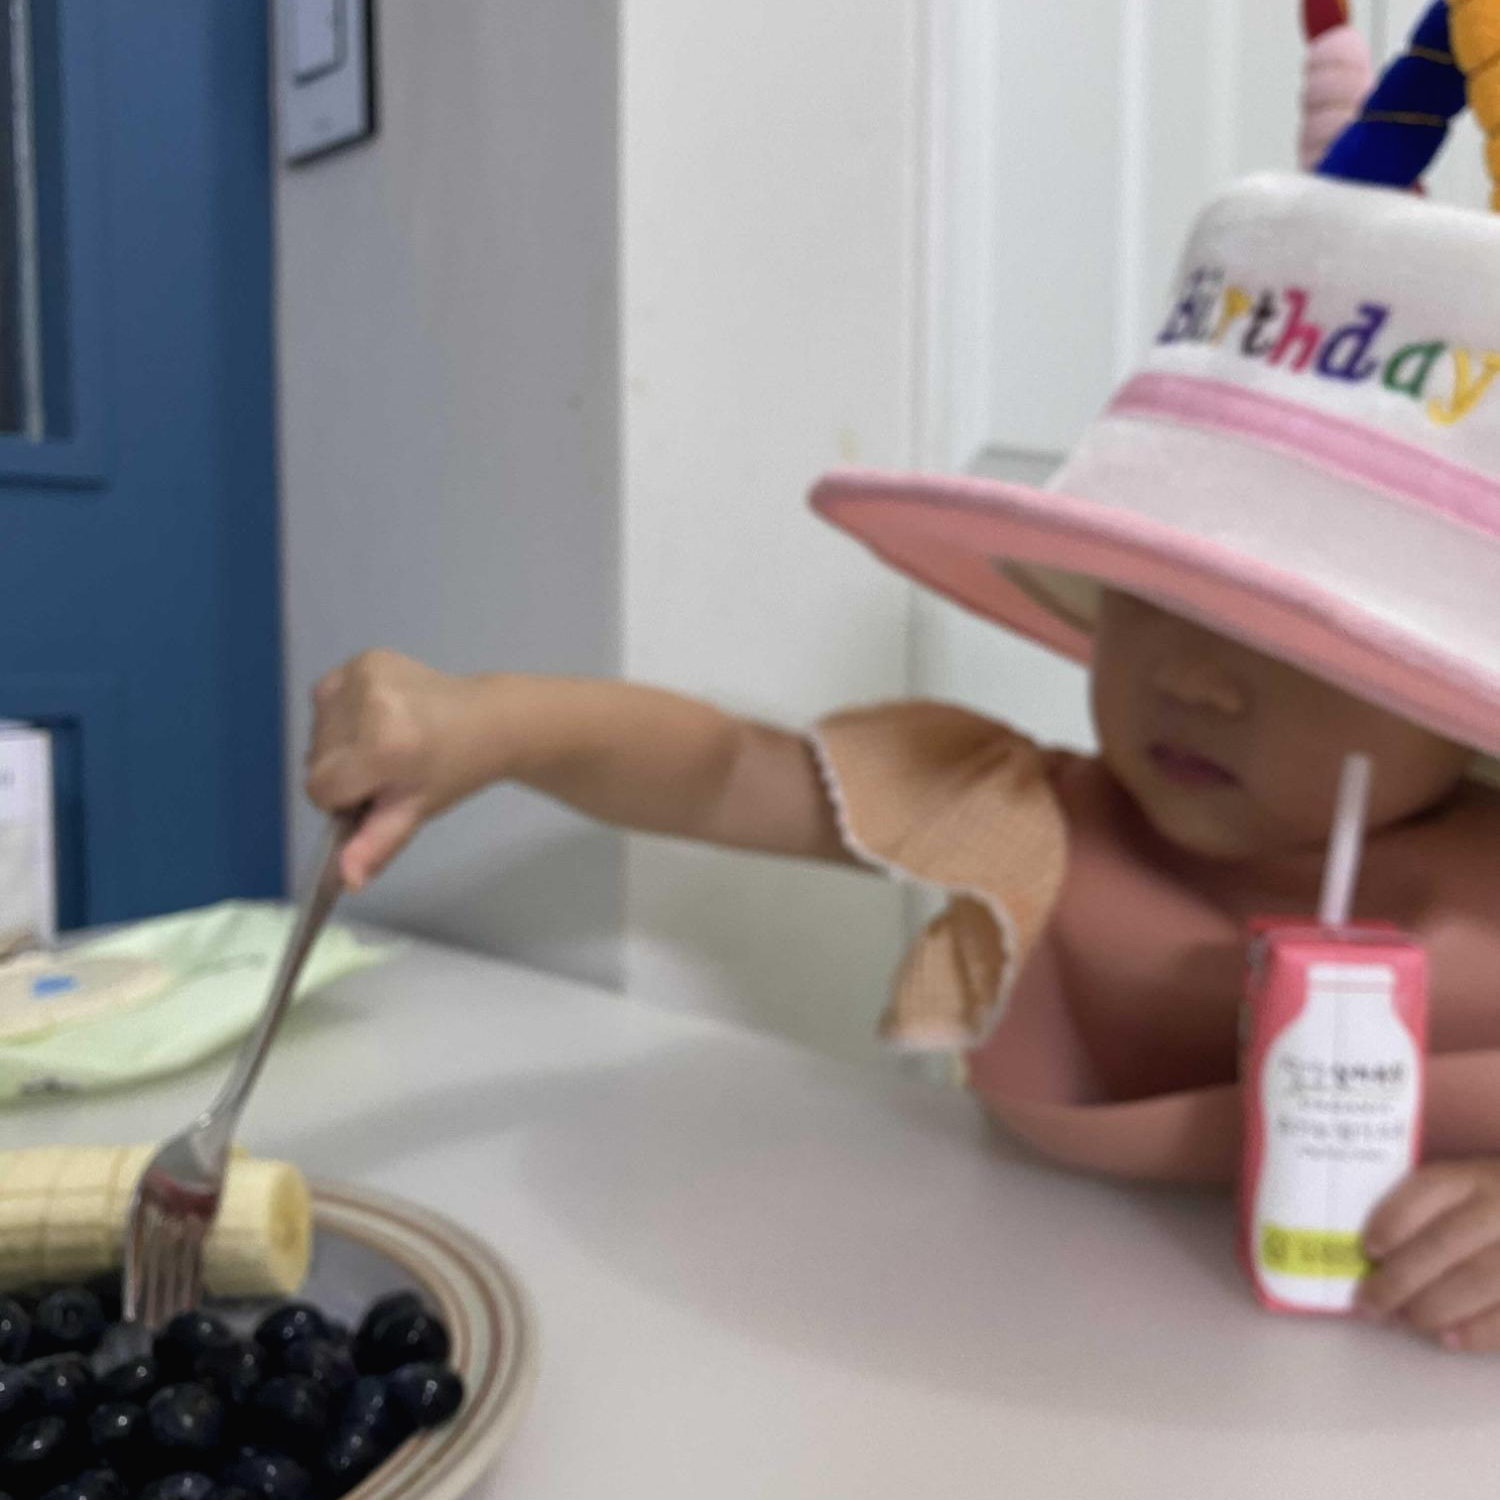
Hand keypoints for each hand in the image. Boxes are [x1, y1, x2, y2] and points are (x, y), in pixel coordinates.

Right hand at [305, 651, 502, 889]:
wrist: (487, 719)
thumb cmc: (454, 771)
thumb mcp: (415, 813)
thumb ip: (375, 844)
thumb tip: (345, 880)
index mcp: (383, 746)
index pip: (320, 788)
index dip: (344, 799)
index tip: (376, 793)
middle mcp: (369, 704)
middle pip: (315, 759)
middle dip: (344, 772)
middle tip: (389, 768)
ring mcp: (364, 675)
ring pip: (316, 731)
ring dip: (341, 744)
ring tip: (387, 742)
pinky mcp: (364, 659)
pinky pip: (325, 699)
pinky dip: (342, 715)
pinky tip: (377, 718)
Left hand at [1359, 1160, 1499, 1350]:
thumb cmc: (1487, 1209)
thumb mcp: (1463, 1192)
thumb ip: (1424, 1214)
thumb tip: (1375, 1259)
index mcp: (1474, 1177)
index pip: (1427, 1189)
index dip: (1392, 1220)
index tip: (1368, 1249)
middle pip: (1443, 1243)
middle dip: (1398, 1279)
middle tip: (1369, 1304)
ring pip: (1477, 1280)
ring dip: (1432, 1308)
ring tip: (1403, 1320)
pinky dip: (1477, 1332)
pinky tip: (1448, 1339)